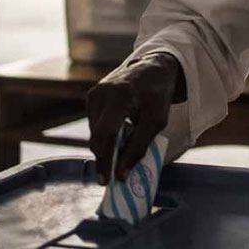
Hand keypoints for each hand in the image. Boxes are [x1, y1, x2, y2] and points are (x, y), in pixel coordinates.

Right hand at [87, 53, 184, 184]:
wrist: (151, 68)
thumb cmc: (157, 95)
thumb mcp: (157, 121)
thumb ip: (139, 146)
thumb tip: (122, 173)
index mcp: (120, 96)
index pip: (107, 133)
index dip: (106, 159)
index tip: (107, 181)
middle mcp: (101, 93)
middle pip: (97, 136)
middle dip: (103, 159)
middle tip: (110, 180)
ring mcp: (93, 94)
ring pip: (94, 133)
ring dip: (106, 147)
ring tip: (121, 152)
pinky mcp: (90, 97)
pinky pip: (94, 125)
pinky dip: (105, 136)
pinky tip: (118, 135)